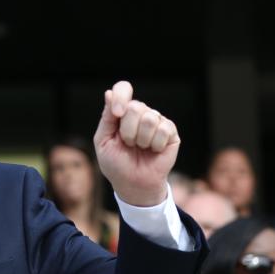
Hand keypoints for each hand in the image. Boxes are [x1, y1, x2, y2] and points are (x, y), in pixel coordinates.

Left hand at [93, 80, 179, 206]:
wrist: (133, 184)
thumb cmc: (116, 164)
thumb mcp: (104, 141)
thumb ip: (107, 118)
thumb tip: (109, 93)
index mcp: (122, 112)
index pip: (123, 89)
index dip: (121, 96)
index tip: (117, 113)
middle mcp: (140, 113)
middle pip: (135, 107)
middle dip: (127, 130)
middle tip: (128, 144)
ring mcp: (157, 121)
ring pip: (150, 118)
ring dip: (141, 139)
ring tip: (140, 148)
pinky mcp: (170, 132)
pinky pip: (163, 129)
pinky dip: (154, 145)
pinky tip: (153, 151)